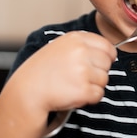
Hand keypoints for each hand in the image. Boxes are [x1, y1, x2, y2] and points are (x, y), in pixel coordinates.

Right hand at [0, 31, 115, 137]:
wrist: (27, 92)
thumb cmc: (42, 71)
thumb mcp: (60, 47)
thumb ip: (83, 45)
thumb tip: (109, 52)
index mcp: (76, 38)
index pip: (107, 46)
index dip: (106, 57)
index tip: (98, 64)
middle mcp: (81, 51)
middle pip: (108, 63)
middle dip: (98, 72)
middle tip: (80, 77)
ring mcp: (82, 70)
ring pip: (105, 80)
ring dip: (93, 85)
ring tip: (74, 85)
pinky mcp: (83, 89)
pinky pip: (99, 94)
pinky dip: (89, 98)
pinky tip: (74, 94)